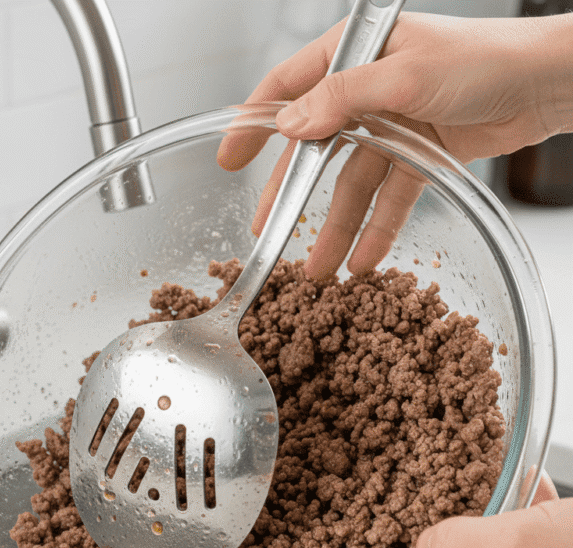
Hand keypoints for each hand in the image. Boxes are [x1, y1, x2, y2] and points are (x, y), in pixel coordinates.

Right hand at [218, 12, 572, 279]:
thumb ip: (340, 100)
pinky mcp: (420, 154)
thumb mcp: (403, 75)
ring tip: (319, 270)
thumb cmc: (484, 58)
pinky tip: (364, 260)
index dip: (253, 124)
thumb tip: (288, 125)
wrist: (547, 82)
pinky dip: (378, 229)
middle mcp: (366, 91)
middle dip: (291, 196)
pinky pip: (390, 198)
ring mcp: (392, 125)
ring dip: (337, 228)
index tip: (228, 158)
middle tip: (265, 231)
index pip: (286, 88)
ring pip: (352, 184)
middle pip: (314, 150)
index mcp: (353, 56)